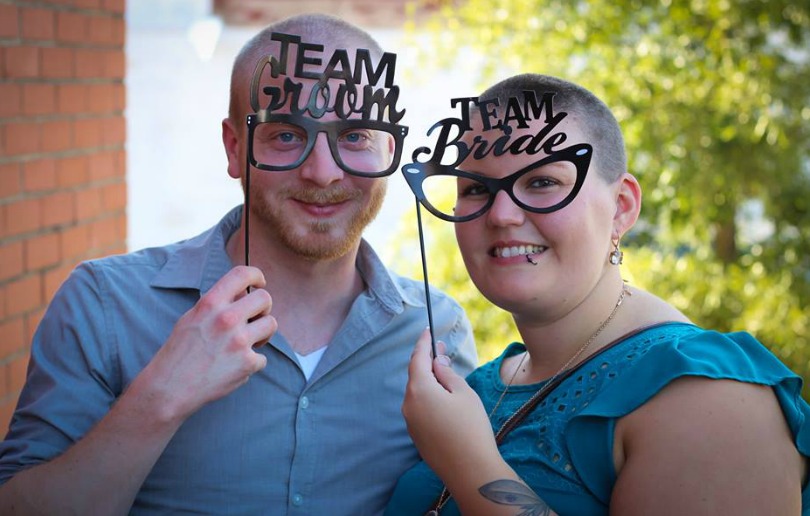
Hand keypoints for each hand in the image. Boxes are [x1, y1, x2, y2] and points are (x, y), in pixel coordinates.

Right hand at [141, 266, 276, 420]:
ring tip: (248, 342)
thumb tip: (242, 294)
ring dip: (263, 333)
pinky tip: (234, 367)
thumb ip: (217, 305)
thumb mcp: (192, 318)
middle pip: (265, 298)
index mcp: (210, 304)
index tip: (260, 283)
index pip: (242, 274)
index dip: (256, 275)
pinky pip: (263, 357)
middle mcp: (227, 319)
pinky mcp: (248, 363)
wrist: (170, 388)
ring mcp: (239, 341)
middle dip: (263, 308)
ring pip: (271, 324)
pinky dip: (252, 363)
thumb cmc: (179, 353)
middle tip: (254, 319)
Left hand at [402, 329, 500, 480]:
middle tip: (441, 349)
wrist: (471, 471)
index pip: (417, 359)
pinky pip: (420, 409)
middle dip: (427, 362)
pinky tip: (445, 401)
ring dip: (429, 382)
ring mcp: (410, 423)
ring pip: (418, 394)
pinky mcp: (416, 436)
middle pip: (415, 376)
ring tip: (447, 375)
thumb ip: (446, 373)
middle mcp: (408, 405)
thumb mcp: (463, 393)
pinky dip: (429, 399)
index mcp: (419, 390)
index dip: (423, 344)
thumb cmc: (471, 428)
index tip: (427, 330)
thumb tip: (436, 363)